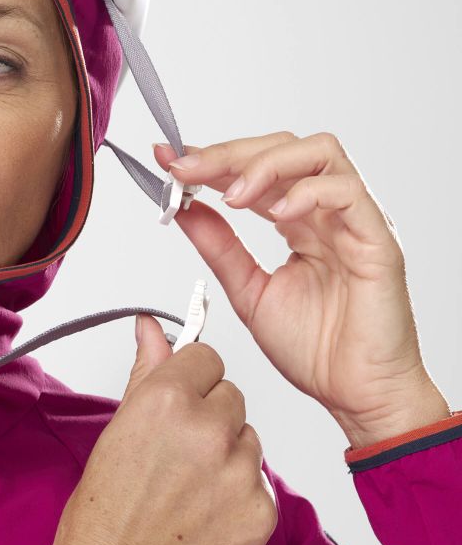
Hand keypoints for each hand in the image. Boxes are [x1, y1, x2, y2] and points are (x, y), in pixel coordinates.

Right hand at [20, 320, 275, 544]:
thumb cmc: (104, 506)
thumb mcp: (118, 425)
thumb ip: (147, 369)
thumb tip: (151, 326)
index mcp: (168, 398)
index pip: (207, 356)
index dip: (190, 378)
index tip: (179, 397)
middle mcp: (210, 428)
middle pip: (232, 395)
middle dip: (209, 415)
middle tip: (177, 450)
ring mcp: (240, 473)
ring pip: (248, 438)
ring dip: (227, 454)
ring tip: (188, 485)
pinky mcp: (262, 512)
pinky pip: (260, 482)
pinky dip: (239, 494)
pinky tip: (205, 512)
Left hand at [153, 132, 448, 447]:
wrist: (355, 397)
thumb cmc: (316, 350)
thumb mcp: (247, 289)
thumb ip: (219, 246)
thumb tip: (184, 208)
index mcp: (298, 221)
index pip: (254, 168)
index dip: (210, 158)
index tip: (167, 158)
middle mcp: (326, 213)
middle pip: (282, 147)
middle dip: (226, 154)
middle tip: (186, 169)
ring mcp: (354, 222)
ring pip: (318, 153)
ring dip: (266, 165)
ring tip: (232, 196)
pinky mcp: (378, 240)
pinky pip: (348, 193)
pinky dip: (307, 193)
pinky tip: (277, 214)